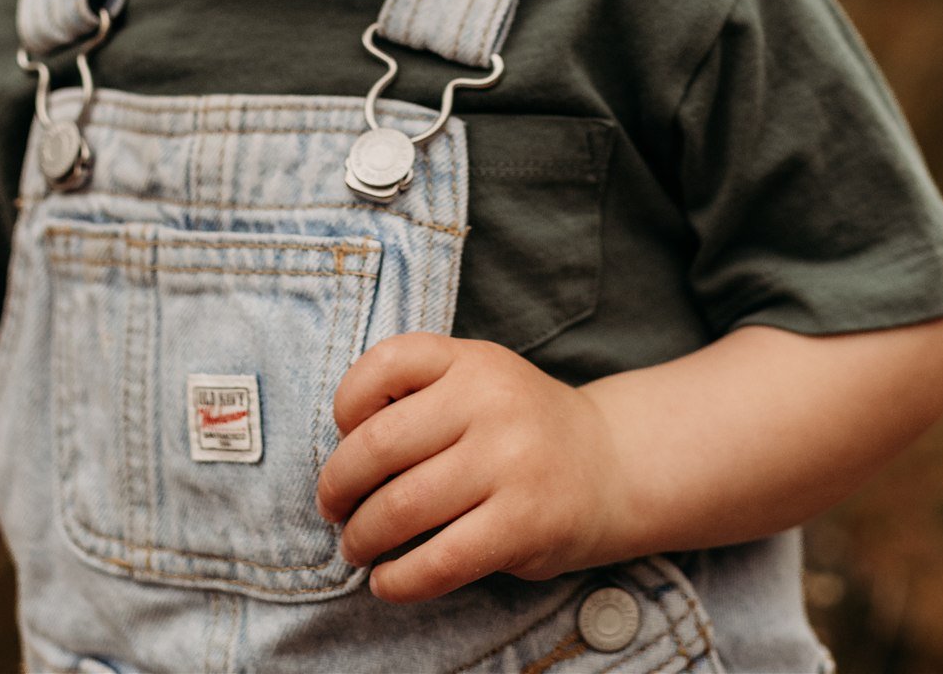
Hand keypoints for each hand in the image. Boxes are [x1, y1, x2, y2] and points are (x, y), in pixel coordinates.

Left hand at [315, 332, 631, 601]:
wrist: (610, 464)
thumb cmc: (520, 426)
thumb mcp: (479, 380)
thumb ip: (421, 395)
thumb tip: (341, 454)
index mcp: (472, 361)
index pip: (386, 363)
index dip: (347, 403)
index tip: (344, 436)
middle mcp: (491, 403)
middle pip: (379, 445)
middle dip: (338, 485)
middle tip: (332, 507)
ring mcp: (510, 463)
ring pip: (401, 507)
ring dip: (361, 537)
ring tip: (356, 546)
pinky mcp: (523, 525)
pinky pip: (440, 561)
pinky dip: (399, 580)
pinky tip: (387, 581)